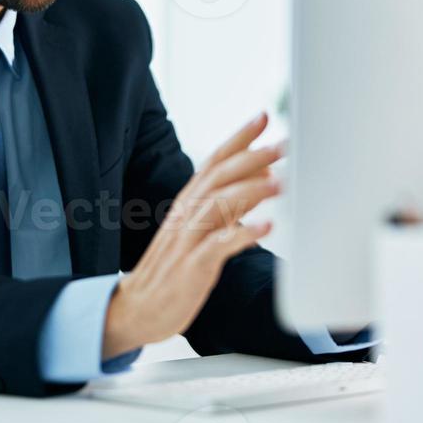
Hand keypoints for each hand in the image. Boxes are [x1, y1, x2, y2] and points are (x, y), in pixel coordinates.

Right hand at [102, 112, 282, 359]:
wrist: (139, 306)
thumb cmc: (175, 266)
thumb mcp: (200, 227)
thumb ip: (228, 203)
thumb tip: (262, 177)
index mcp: (189, 200)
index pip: (216, 159)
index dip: (240, 137)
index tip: (264, 116)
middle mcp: (187, 212)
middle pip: (220, 175)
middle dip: (252, 157)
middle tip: (283, 145)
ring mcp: (188, 238)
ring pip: (219, 204)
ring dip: (250, 190)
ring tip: (280, 182)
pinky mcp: (192, 265)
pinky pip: (219, 245)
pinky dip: (244, 234)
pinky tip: (267, 227)